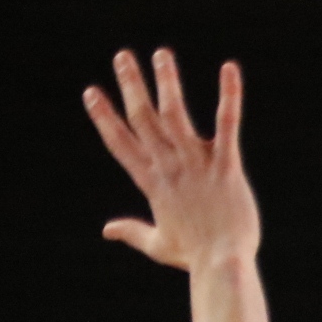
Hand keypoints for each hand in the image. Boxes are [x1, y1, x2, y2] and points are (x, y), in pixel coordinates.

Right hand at [84, 50, 256, 271]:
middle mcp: (169, 167)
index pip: (121, 143)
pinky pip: (227, 123)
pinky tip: (228, 69)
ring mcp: (197, 164)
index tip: (91, 93)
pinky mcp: (226, 165)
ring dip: (167, 82)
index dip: (104, 117)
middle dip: (131, 85)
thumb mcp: (158, 244)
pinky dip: (229, 95)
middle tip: (122, 56)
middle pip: (143, 119)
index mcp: (152, 182)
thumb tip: (107, 230)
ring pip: (176, 114)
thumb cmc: (194, 258)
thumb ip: (132, 231)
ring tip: (162, 54)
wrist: (223, 266)